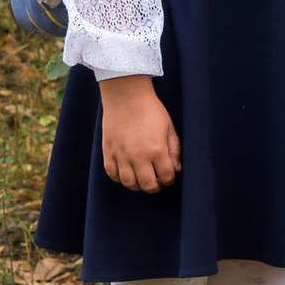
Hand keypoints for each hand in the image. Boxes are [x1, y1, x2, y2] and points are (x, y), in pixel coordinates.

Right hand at [99, 74, 179, 192]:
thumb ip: (174, 150)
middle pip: (147, 185)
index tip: (169, 177)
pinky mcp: (108, 151)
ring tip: (142, 179)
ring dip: (138, 185)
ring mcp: (121, 155)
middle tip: (157, 182)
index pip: (166, 176)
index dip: (170, 180)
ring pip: (129, 183)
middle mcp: (138, 156)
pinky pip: (112, 174)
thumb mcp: (169, 128)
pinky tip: (127, 174)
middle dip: (155, 187)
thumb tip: (177, 169)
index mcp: (157, 150)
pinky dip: (120, 178)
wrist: (126, 97)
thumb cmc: (151, 110)